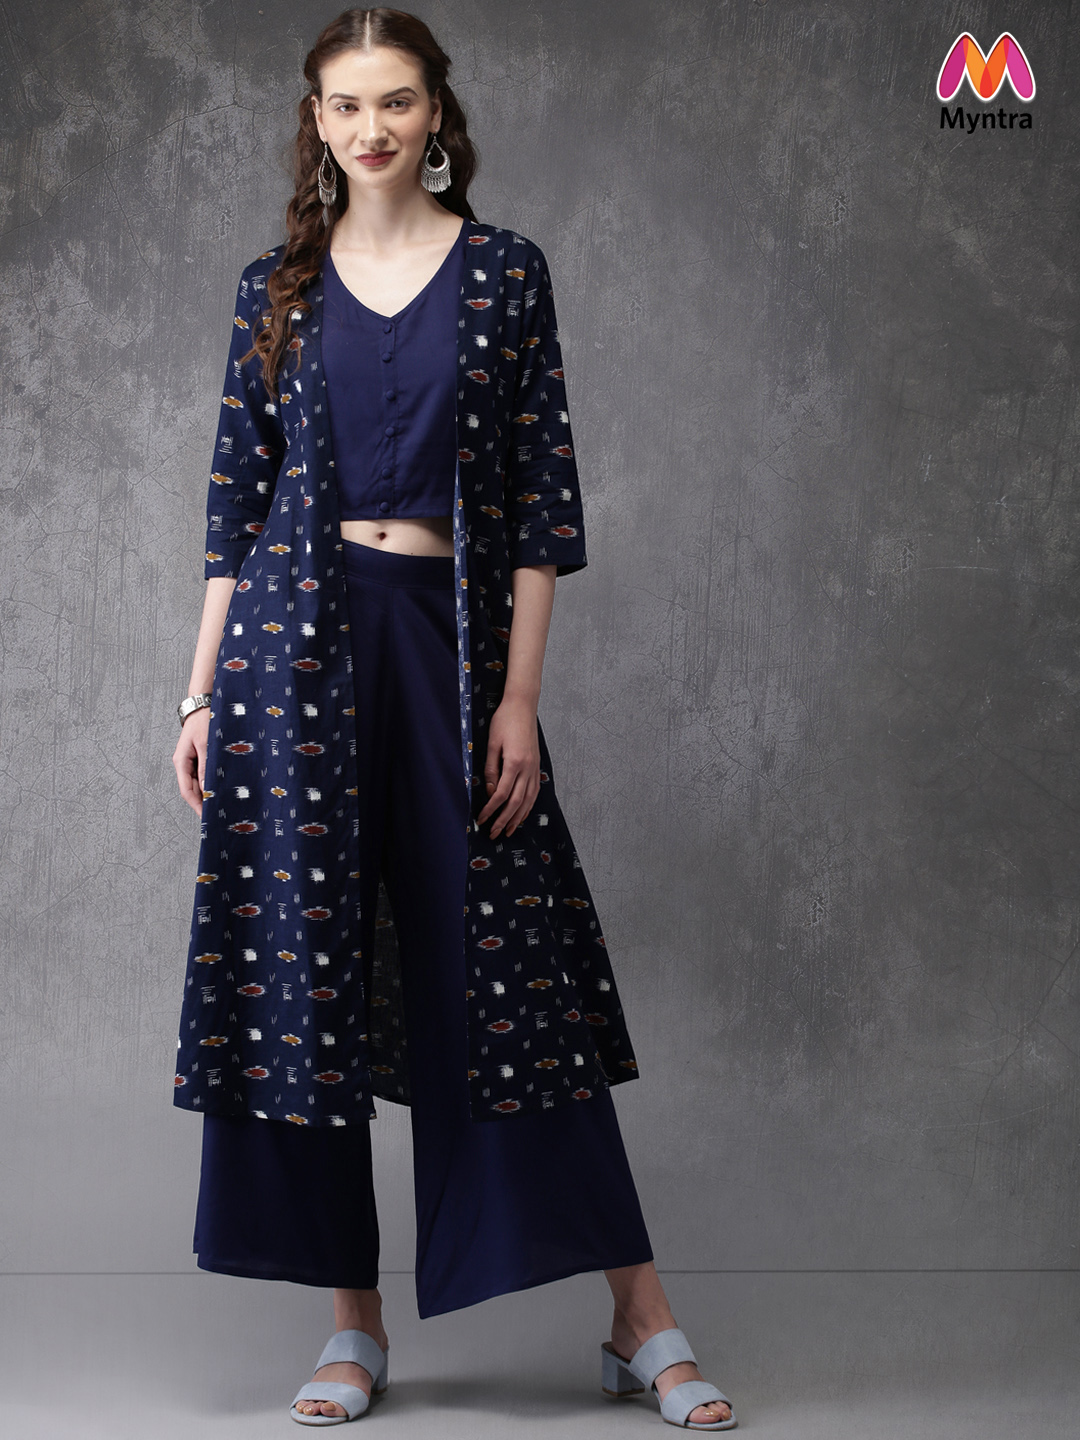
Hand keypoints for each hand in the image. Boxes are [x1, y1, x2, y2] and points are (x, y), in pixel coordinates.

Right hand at [173, 707, 210, 815]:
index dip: (196, 805)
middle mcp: (184, 763)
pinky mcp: (198, 757)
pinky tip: (220, 788)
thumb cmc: (203, 722)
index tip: (205, 816)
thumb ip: (206, 767)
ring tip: (221, 804)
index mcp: (181, 761)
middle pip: (192, 789)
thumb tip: (207, 789)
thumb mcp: (206, 745)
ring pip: (198, 783)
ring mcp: (191, 761)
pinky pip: (203, 774)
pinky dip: (210, 782)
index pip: (186, 790)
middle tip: (216, 815)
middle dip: (202, 802)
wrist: (202, 705)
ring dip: (207, 793)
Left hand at [476, 693, 540, 837]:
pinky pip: (534, 792)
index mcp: (514, 763)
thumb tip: (491, 791)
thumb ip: (491, 769)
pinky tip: (523, 814)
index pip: (501, 794)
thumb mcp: (492, 744)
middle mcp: (527, 768)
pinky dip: (529, 806)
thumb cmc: (504, 721)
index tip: (482, 819)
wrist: (522, 706)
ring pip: (528, 800)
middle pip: (516, 802)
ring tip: (510, 831)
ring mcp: (534, 768)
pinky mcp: (537, 766)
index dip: (491, 810)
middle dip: (504, 820)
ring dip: (518, 818)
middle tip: (494, 833)